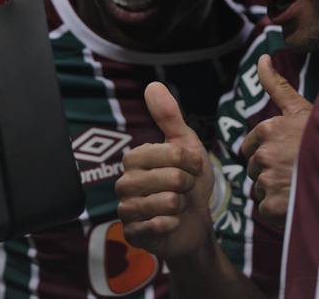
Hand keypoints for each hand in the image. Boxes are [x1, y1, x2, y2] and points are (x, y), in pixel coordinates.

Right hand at [116, 82, 213, 260]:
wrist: (193, 223)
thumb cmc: (188, 182)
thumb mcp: (186, 145)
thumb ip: (169, 116)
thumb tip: (152, 84)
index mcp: (135, 157)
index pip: (172, 153)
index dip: (192, 162)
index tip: (191, 168)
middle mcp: (124, 182)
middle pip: (173, 178)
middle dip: (188, 186)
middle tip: (183, 190)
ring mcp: (126, 209)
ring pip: (168, 202)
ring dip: (181, 206)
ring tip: (176, 205)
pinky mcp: (131, 234)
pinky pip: (160, 225)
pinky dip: (174, 224)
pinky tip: (170, 223)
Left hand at [238, 55, 310, 228]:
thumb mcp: (302, 108)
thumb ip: (277, 85)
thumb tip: (262, 56)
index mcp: (267, 129)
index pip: (250, 147)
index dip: (268, 151)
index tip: (288, 154)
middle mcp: (263, 154)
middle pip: (254, 169)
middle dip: (270, 171)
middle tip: (297, 171)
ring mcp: (267, 181)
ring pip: (261, 190)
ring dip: (276, 191)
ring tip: (301, 186)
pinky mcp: (273, 206)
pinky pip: (267, 210)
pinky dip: (279, 211)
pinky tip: (298, 202)